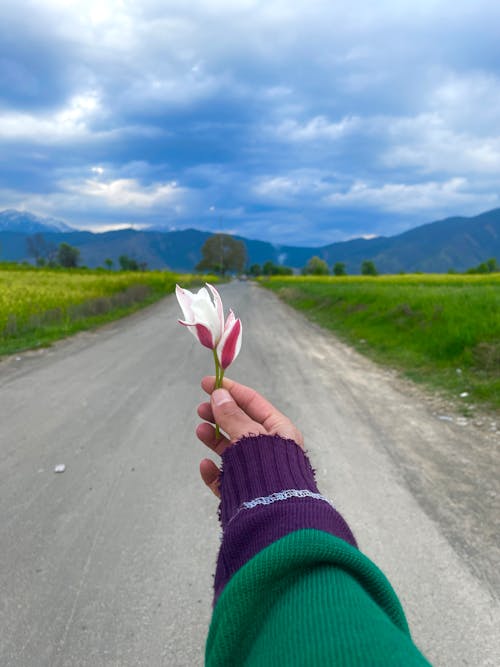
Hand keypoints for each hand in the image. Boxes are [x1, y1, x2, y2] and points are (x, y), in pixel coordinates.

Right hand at [196, 376, 302, 497]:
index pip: (254, 403)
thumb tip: (219, 395)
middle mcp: (270, 451)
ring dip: (214, 439)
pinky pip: (226, 478)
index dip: (231, 390)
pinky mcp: (245, 493)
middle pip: (241, 425)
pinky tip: (205, 466)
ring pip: (231, 450)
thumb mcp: (249, 436)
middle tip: (201, 408)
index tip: (208, 383)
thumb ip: (232, 416)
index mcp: (280, 432)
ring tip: (200, 430)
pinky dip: (214, 471)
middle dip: (220, 415)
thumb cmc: (269, 471)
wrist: (275, 519)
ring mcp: (257, 472)